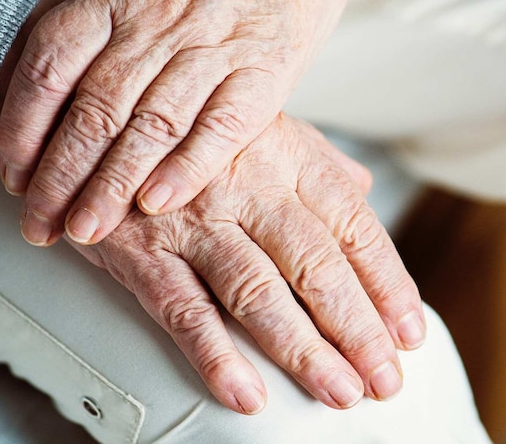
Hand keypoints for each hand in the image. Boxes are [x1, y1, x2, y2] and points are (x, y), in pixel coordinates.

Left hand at [0, 0, 396, 247]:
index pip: (51, 66)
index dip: (23, 126)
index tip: (12, 173)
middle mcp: (159, 20)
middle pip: (95, 110)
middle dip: (60, 177)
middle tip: (40, 224)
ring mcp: (214, 46)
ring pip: (151, 127)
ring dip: (113, 186)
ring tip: (86, 229)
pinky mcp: (264, 71)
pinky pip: (221, 128)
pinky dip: (186, 168)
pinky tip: (157, 203)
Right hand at [0, 0, 424, 414]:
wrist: (95, 110)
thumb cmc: (191, 128)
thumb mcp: (260, 125)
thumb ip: (315, 161)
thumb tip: (365, 189)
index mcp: (285, 156)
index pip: (352, 225)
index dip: (387, 281)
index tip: (409, 330)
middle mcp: (247, 186)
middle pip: (315, 265)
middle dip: (357, 328)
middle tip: (385, 380)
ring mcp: (192, 219)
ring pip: (257, 291)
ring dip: (302, 349)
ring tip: (338, 393)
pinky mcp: (139, 249)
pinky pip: (181, 308)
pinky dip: (214, 356)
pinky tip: (246, 394)